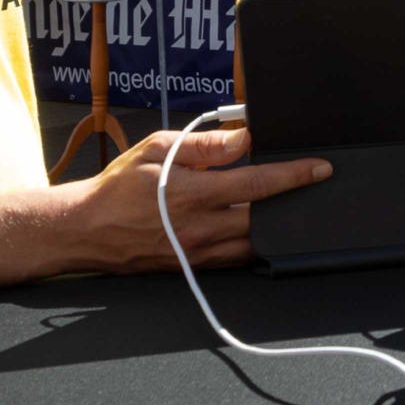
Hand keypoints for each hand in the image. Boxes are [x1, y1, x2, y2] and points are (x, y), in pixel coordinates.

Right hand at [68, 128, 331, 270]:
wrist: (86, 228)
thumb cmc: (118, 185)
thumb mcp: (157, 148)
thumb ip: (204, 145)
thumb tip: (243, 137)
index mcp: (192, 193)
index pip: (257, 184)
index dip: (293, 176)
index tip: (319, 169)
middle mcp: (198, 227)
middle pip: (262, 218)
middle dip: (290, 204)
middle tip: (309, 188)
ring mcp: (196, 252)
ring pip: (252, 245)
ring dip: (272, 227)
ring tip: (285, 208)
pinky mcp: (192, 267)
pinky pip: (233, 260)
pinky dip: (250, 246)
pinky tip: (254, 230)